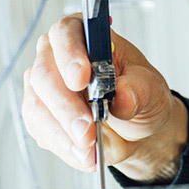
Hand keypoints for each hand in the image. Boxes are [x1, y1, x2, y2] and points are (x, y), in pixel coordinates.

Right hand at [22, 14, 187, 182]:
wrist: (135, 124)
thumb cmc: (140, 95)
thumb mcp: (151, 90)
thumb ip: (138, 91)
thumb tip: (121, 98)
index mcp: (86, 36)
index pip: (67, 33)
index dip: (70, 54)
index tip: (81, 79)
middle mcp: (57, 55)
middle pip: (45, 74)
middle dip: (66, 106)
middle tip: (87, 130)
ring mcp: (43, 85)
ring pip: (37, 105)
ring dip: (63, 131)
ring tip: (90, 148)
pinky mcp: (39, 114)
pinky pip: (42, 130)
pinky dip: (64, 145)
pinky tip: (84, 155)